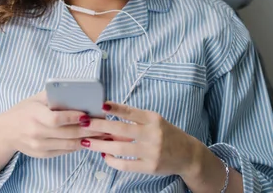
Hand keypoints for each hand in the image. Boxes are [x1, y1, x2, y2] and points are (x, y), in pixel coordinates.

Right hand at [0, 91, 105, 157]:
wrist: (5, 132)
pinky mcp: (42, 154)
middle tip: (104, 125)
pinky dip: (78, 146)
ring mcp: (39, 146)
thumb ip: (52, 96)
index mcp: (34, 116)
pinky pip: (64, 151)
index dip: (73, 117)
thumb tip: (76, 92)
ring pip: (69, 145)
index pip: (56, 119)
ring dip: (87, 140)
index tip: (87, 114)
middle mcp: (36, 133)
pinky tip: (88, 140)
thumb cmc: (23, 111)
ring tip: (101, 134)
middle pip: (67, 133)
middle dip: (88, 130)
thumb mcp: (34, 99)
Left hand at [80, 101, 199, 176]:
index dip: (115, 108)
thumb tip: (106, 116)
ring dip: (100, 145)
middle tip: (84, 123)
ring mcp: (151, 152)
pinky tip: (104, 156)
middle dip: (99, 126)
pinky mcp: (150, 167)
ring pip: (120, 148)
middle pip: (121, 129)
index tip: (100, 106)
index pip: (130, 112)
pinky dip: (112, 161)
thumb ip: (133, 119)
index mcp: (153, 119)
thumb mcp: (153, 121)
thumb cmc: (166, 134)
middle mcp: (153, 134)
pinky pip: (125, 165)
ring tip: (86, 142)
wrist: (188, 155)